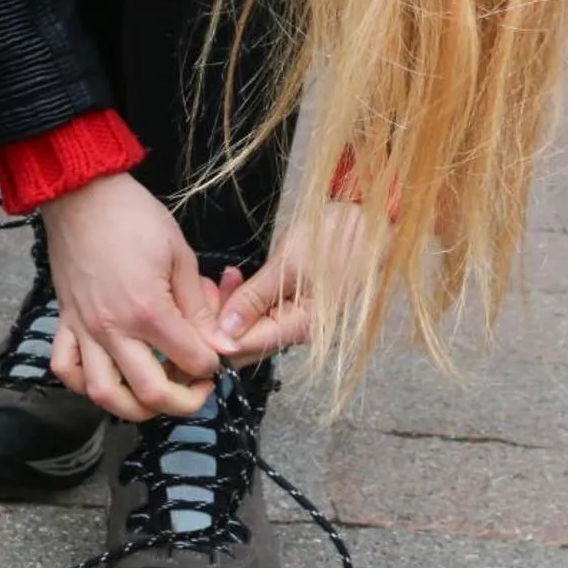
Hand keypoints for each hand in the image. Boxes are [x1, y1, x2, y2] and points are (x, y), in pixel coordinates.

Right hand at [39, 172, 228, 419]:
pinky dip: (83, 383)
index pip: (191, 360)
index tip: (219, 356)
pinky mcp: (65, 322)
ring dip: (133, 408)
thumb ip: (198, 306)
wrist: (82, 196)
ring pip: (103, 394)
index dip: (214, 365)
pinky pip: (65, 367)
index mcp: (148, 310)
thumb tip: (219, 342)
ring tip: (154, 397)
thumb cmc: (132, 217)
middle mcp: (113, 328)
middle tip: (198, 390)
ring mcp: (84, 329)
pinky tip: (107, 377)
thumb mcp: (180, 255)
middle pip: (149, 394)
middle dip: (184, 402)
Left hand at [213, 200, 369, 366]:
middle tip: (205, 289)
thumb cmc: (336, 236)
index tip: (194, 313)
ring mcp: (296, 321)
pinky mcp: (293, 308)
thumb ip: (254, 299)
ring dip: (228, 308)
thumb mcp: (288, 264)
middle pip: (244, 342)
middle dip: (217, 321)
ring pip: (248, 329)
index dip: (213, 336)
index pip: (244, 347)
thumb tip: (224, 331)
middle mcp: (298, 332)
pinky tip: (234, 279)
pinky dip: (242, 300)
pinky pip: (259, 314)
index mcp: (299, 327)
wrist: (373, 219)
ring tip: (223, 278)